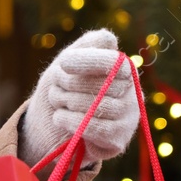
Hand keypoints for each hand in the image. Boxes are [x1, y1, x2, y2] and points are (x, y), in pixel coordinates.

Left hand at [21, 29, 138, 166]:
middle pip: (103, 86)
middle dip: (70, 84)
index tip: (63, 62)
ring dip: (67, 102)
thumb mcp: (70, 61)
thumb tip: (110, 40)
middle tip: (56, 86)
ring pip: (97, 107)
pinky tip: (59, 117)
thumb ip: (89, 45)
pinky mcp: (118, 140)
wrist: (50, 124)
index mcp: (123, 69)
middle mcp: (131, 92)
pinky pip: (96, 128)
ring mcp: (128, 117)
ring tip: (57, 101)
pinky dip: (72, 121)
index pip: (114, 62)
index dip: (89, 61)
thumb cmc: (63, 87)